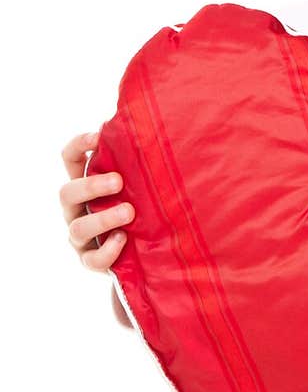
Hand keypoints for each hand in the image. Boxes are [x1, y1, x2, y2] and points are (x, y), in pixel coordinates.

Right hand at [59, 131, 134, 272]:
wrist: (148, 254)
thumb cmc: (144, 210)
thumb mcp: (139, 186)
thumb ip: (139, 164)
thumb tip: (157, 130)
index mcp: (86, 186)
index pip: (70, 160)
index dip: (78, 145)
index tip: (98, 136)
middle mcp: (77, 210)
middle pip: (67, 193)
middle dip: (91, 185)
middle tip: (118, 181)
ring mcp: (82, 238)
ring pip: (78, 228)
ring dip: (102, 218)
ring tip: (129, 212)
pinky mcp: (92, 261)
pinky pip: (93, 259)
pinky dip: (107, 250)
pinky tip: (123, 239)